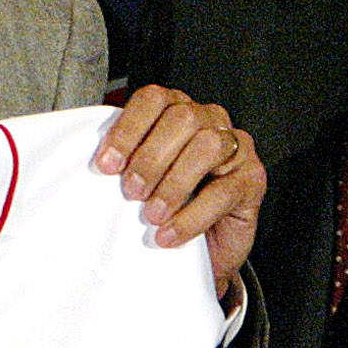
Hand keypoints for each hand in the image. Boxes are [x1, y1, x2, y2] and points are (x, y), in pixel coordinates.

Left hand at [94, 85, 263, 309]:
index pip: (153, 100)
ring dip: (173, 183)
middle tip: (132, 192)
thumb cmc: (168, 205)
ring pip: (207, 146)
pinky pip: (223, 192)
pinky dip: (191, 217)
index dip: (128, 129)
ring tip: (152, 215)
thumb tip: (93, 164)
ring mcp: (236, 147)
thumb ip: (124, 162)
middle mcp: (210, 120)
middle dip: (151, 157)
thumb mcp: (141, 179)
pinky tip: (169, 235)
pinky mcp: (253, 179)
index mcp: (178, 109)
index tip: (107, 164)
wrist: (204, 247)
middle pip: (182, 118)